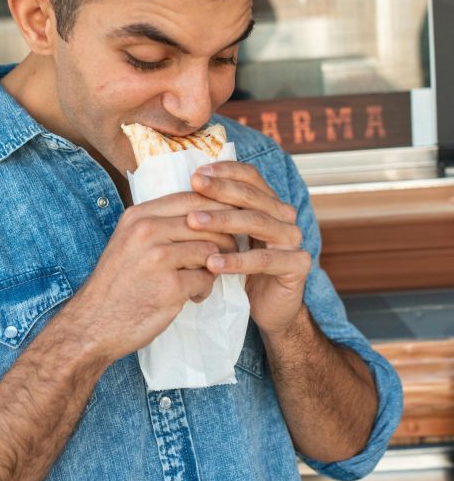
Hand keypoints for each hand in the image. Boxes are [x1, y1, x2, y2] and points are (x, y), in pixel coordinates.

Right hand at [70, 192, 237, 364]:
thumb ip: (160, 224)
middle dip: (222, 241)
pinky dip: (204, 290)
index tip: (229, 221)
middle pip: (207, 223)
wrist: (93, 324)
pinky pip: (207, 279)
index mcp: (138, 216)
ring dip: (212, 268)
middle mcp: (147, 230)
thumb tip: (206, 212)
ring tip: (198, 281)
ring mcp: (158, 257)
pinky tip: (191, 297)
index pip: (192, 198)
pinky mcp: (170, 285)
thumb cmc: (117, 284)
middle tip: (219, 258)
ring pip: (211, 250)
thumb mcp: (130, 242)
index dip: (218, 207)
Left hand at [188, 162, 310, 338]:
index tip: (196, 173)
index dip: (225, 171)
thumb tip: (183, 187)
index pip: (250, 177)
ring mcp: (293, 239)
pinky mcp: (297, 265)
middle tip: (194, 185)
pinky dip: (237, 260)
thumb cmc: (241, 269)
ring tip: (193, 221)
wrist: (269, 309)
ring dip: (223, 220)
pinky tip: (212, 262)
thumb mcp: (227, 237)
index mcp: (269, 203)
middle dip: (220, 189)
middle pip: (252, 196)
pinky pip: (263, 259)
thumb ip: (215, 213)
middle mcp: (284, 216)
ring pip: (257, 223)